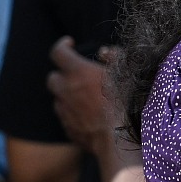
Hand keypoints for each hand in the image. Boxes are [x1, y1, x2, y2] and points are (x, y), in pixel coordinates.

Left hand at [48, 38, 118, 158]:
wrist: (119, 138)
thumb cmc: (126, 101)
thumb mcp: (128, 71)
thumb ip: (115, 56)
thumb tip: (104, 52)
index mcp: (77, 72)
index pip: (58, 52)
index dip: (62, 45)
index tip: (70, 43)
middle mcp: (65, 90)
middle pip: (52, 78)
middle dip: (62, 73)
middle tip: (77, 74)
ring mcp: (65, 111)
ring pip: (59, 99)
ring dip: (68, 95)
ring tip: (87, 96)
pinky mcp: (68, 129)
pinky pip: (66, 117)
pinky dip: (74, 113)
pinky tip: (91, 115)